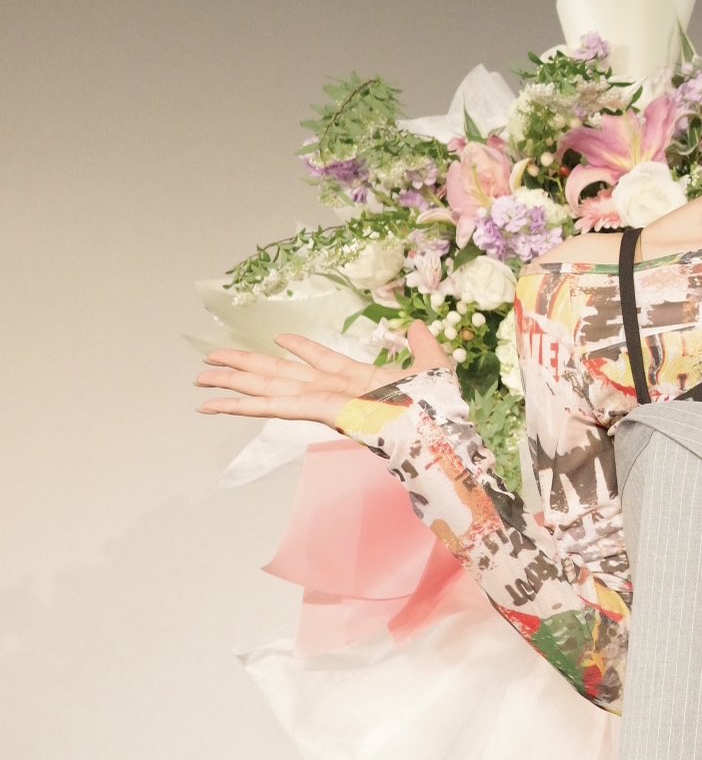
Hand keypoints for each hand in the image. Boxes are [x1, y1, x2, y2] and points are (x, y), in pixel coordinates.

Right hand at [194, 322, 455, 431]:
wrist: (442, 434)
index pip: (322, 360)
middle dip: (247, 366)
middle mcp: (335, 392)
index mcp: (360, 380)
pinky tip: (217, 404)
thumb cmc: (440, 408)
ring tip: (200, 377)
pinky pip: (277, 406)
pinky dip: (245, 405)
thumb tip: (418, 326)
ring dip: (234, 382)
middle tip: (211, 359)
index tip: (279, 337)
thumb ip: (422, 345)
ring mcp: (324, 403)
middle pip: (282, 374)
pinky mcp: (320, 412)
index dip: (302, 347)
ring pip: (270, 388)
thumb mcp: (433, 365)